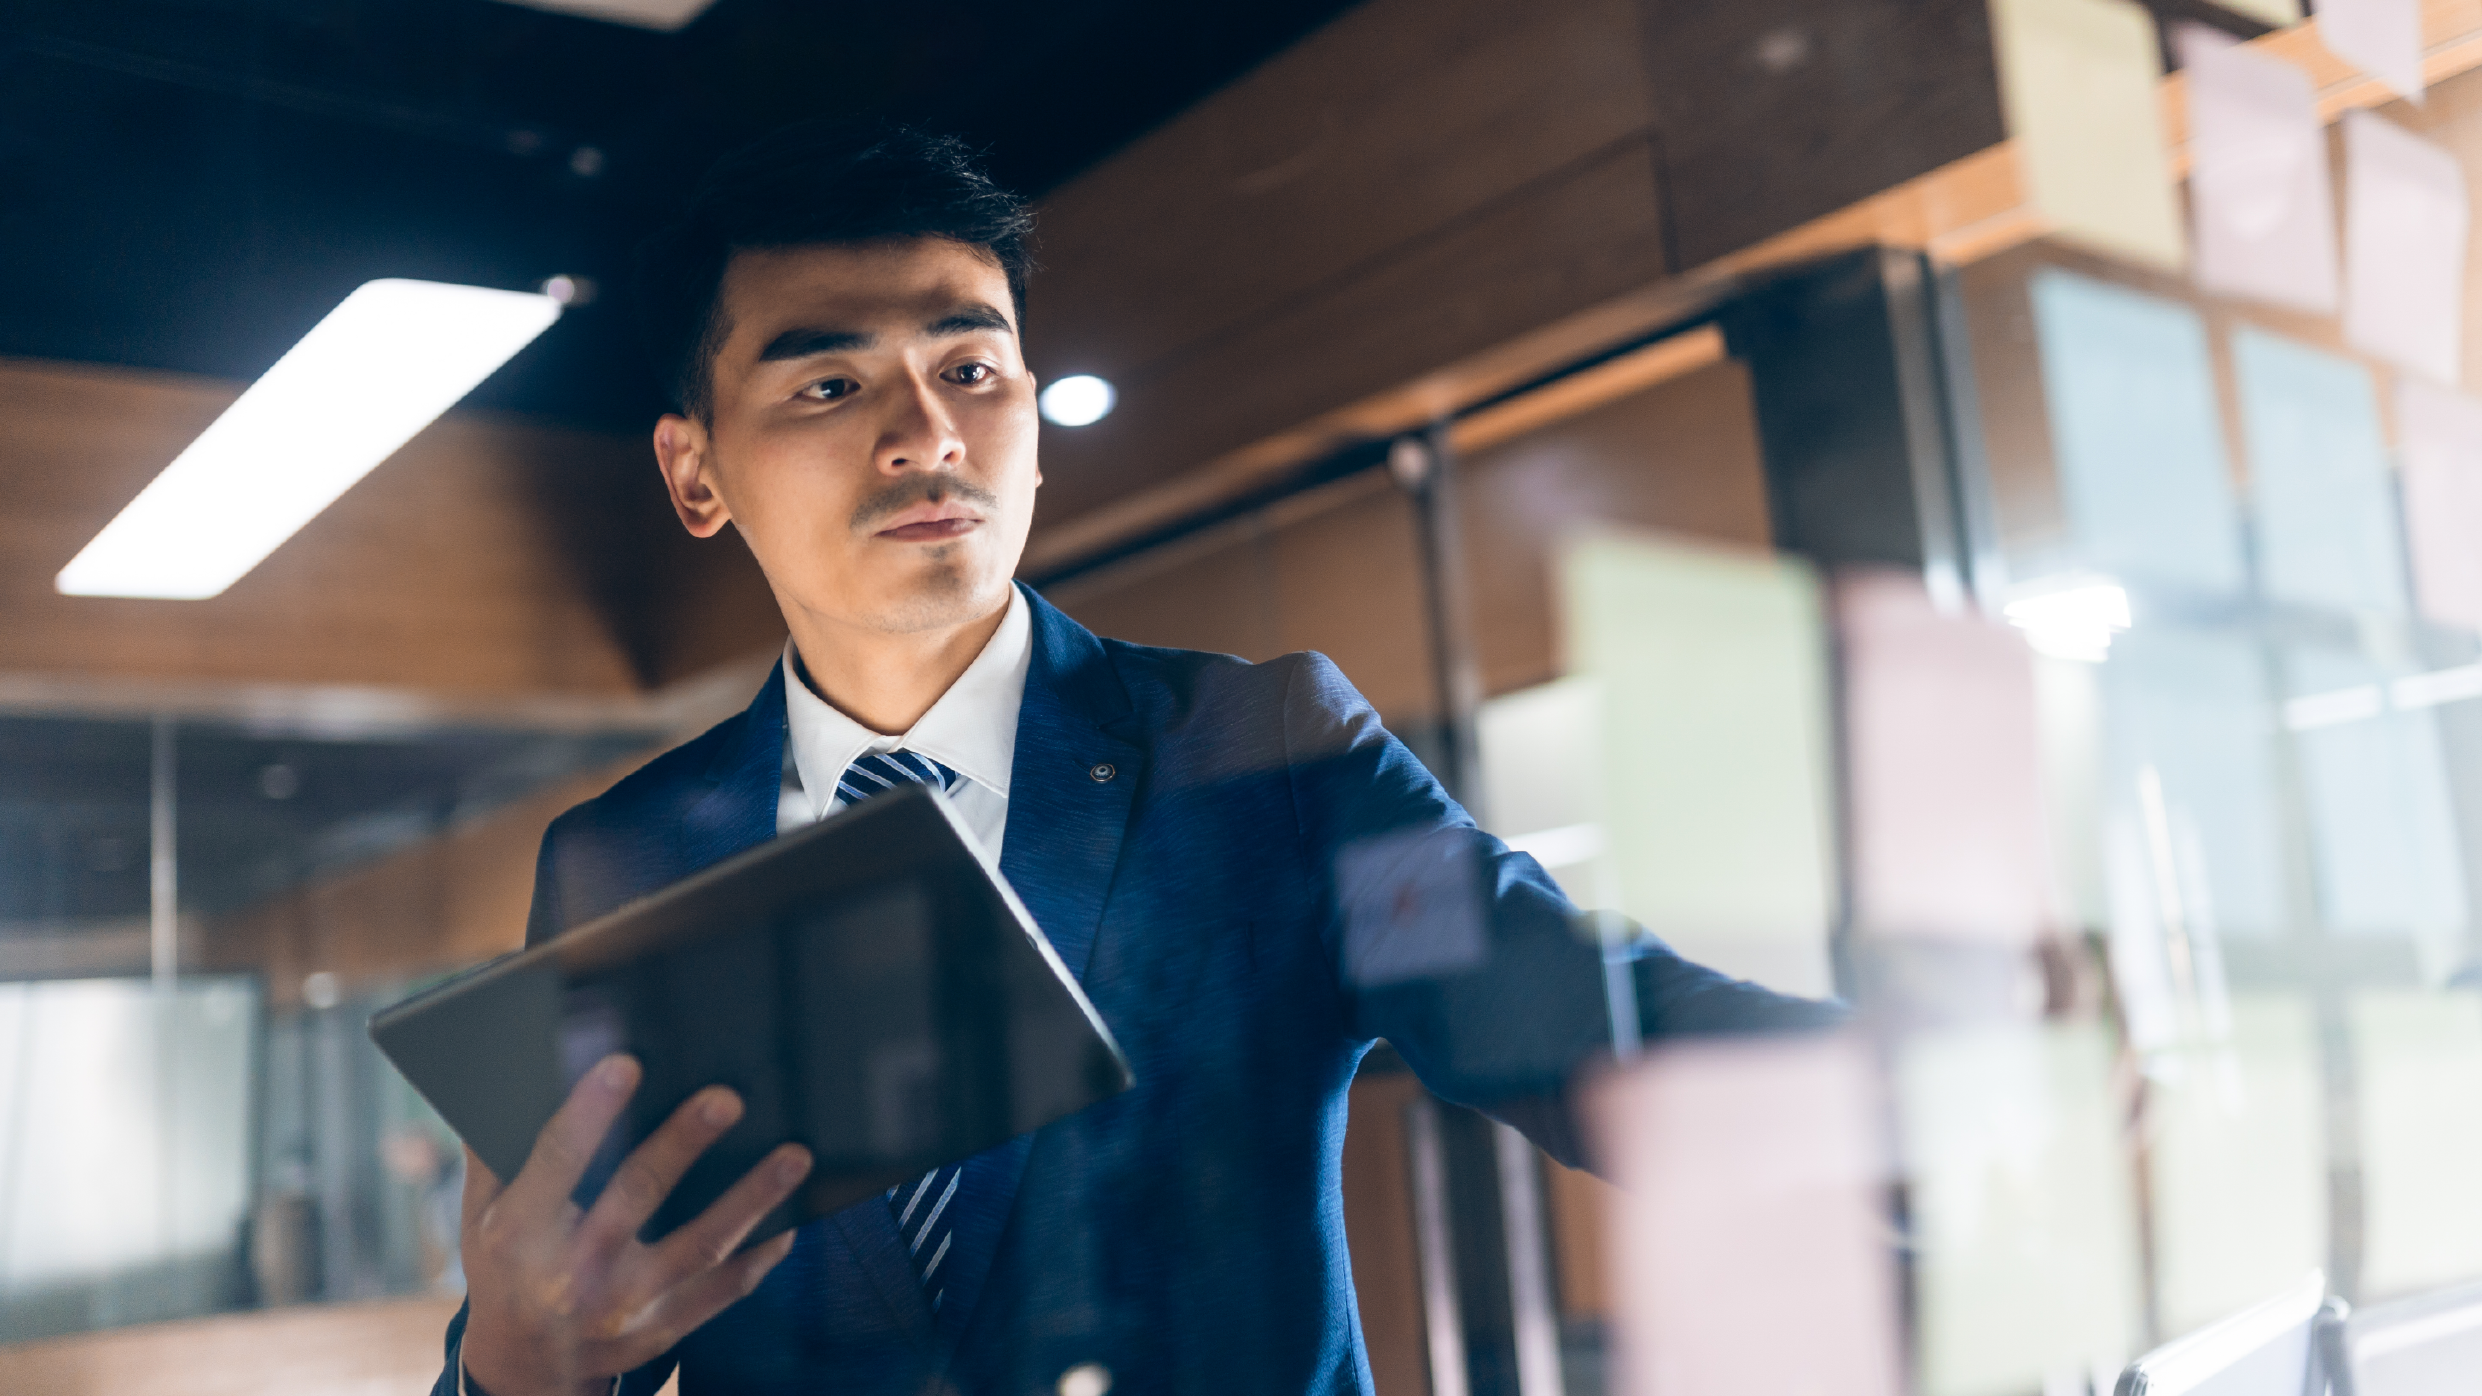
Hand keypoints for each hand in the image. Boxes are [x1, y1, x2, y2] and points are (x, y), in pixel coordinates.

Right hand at [457, 1054, 812, 1395]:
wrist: (518, 1367)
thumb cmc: (503, 1266)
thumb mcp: (479, 1213)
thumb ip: (495, 1149)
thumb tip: (515, 1067)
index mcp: (518, 1233)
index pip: (556, 1162)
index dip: (589, 1113)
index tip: (625, 1063)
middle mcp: (570, 1273)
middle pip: (635, 1197)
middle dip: (681, 1145)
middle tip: (726, 1098)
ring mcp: (622, 1308)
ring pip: (698, 1247)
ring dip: (750, 1201)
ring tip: (794, 1156)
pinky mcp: (660, 1330)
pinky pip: (721, 1291)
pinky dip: (760, 1257)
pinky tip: (791, 1220)